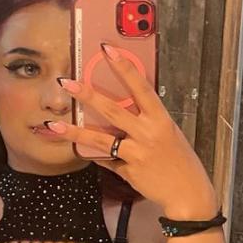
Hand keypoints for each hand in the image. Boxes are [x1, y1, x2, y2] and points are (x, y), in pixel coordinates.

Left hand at [50, 47, 217, 217]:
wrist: (188, 193)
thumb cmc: (180, 160)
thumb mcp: (169, 133)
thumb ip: (147, 121)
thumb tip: (124, 108)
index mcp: (161, 119)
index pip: (140, 87)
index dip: (124, 67)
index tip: (107, 49)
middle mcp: (148, 133)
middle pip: (112, 110)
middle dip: (87, 95)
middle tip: (66, 82)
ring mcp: (137, 153)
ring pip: (100, 139)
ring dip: (75, 131)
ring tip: (54, 125)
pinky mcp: (128, 171)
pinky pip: (106, 159)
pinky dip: (95, 153)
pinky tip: (81, 149)